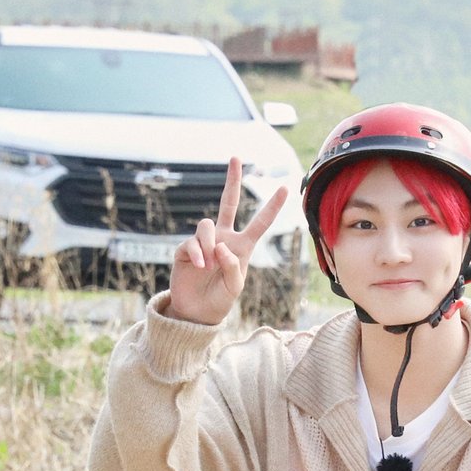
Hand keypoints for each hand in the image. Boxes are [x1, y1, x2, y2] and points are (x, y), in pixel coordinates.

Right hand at [163, 157, 287, 326]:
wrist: (196, 313)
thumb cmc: (219, 300)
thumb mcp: (234, 288)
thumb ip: (233, 267)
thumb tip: (221, 245)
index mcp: (241, 247)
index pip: (259, 224)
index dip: (271, 207)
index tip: (284, 188)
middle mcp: (223, 239)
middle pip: (228, 203)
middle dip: (232, 180)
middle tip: (236, 158)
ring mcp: (204, 242)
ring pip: (206, 224)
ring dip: (209, 243)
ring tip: (209, 265)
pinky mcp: (186, 249)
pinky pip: (192, 242)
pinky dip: (198, 253)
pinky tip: (201, 266)